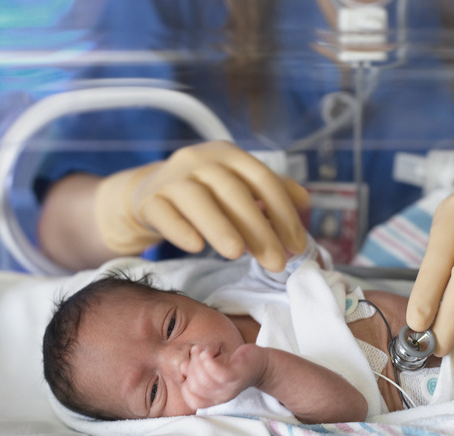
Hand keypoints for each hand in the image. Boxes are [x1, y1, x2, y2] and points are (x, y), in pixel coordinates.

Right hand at [94, 141, 309, 271]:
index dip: (283, 212)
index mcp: (229, 154)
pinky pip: (165, 214)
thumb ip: (270, 191)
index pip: (262, 179)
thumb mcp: (237, 184)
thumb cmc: (204, 193)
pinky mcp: (149, 200)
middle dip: (259, 229)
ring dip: (220, 227)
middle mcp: (200, 160)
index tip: (296, 245)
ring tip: (237, 254)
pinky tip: (196, 247)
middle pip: (233, 192)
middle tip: (276, 262)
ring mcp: (172, 178)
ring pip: (198, 200)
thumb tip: (305, 201)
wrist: (148, 194)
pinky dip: (181, 229)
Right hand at [181, 344, 266, 409]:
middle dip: (191, 367)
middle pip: (195, 386)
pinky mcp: (236, 376)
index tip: (192, 367)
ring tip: (204, 351)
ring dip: (198, 361)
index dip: (186, 383)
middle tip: (199, 354)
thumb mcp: (210, 367)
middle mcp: (220, 397)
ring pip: (203, 380)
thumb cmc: (232, 364)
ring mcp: (229, 388)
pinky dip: (208, 361)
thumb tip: (183, 368)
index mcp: (213, 397)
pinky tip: (209, 352)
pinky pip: (217, 373)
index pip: (191, 399)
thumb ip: (195, 369)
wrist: (260, 362)